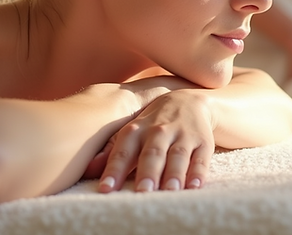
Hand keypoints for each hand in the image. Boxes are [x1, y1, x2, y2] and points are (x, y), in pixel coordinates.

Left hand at [88, 89, 214, 192]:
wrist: (191, 101)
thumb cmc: (153, 123)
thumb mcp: (132, 131)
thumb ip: (112, 151)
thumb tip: (87, 168)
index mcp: (138, 129)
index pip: (124, 150)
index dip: (114, 169)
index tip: (106, 188)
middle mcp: (160, 131)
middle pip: (153, 153)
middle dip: (148, 172)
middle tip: (142, 191)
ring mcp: (183, 135)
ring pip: (178, 155)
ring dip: (174, 173)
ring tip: (170, 190)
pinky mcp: (203, 142)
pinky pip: (201, 159)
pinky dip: (198, 173)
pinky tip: (194, 186)